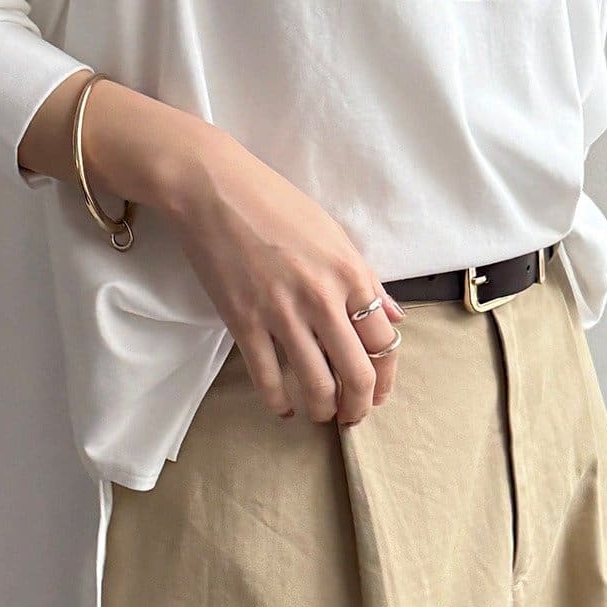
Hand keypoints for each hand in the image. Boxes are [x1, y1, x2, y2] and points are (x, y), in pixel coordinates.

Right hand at [20, 73, 404, 423]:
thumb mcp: (333, 234)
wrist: (213, 189)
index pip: (384, 343)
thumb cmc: (275, 203)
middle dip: (360, 406)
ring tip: (321, 414)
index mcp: (351, 274)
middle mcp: (323, 299)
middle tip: (353, 416)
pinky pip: (268, 379)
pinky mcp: (243, 323)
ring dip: (323, 410)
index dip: (385, 377)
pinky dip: (279, 402)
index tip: (378, 391)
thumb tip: (394, 317)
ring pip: (316, 385)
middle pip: (357, 374)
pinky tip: (283, 408)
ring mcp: (282, 314)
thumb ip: (366, 281)